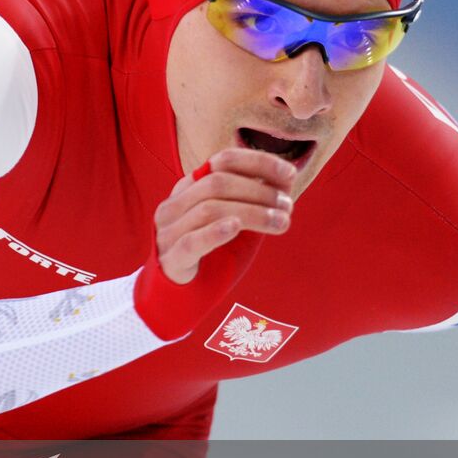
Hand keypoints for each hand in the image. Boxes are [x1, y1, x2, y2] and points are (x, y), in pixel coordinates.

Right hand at [133, 148, 294, 340]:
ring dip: (251, 213)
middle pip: (217, 183)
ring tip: (280, 222)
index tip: (290, 174)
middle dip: (259, 191)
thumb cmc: (212, 256)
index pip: (222, 161)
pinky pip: (190, 242)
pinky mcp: (170, 259)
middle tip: (288, 206)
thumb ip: (255, 202)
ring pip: (209, 210)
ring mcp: (168, 232)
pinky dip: (214, 232)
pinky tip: (234, 227)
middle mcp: (174, 205)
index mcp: (189, 189)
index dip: (258, 163)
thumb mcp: (236, 222)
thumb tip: (286, 179)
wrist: (180, 296)